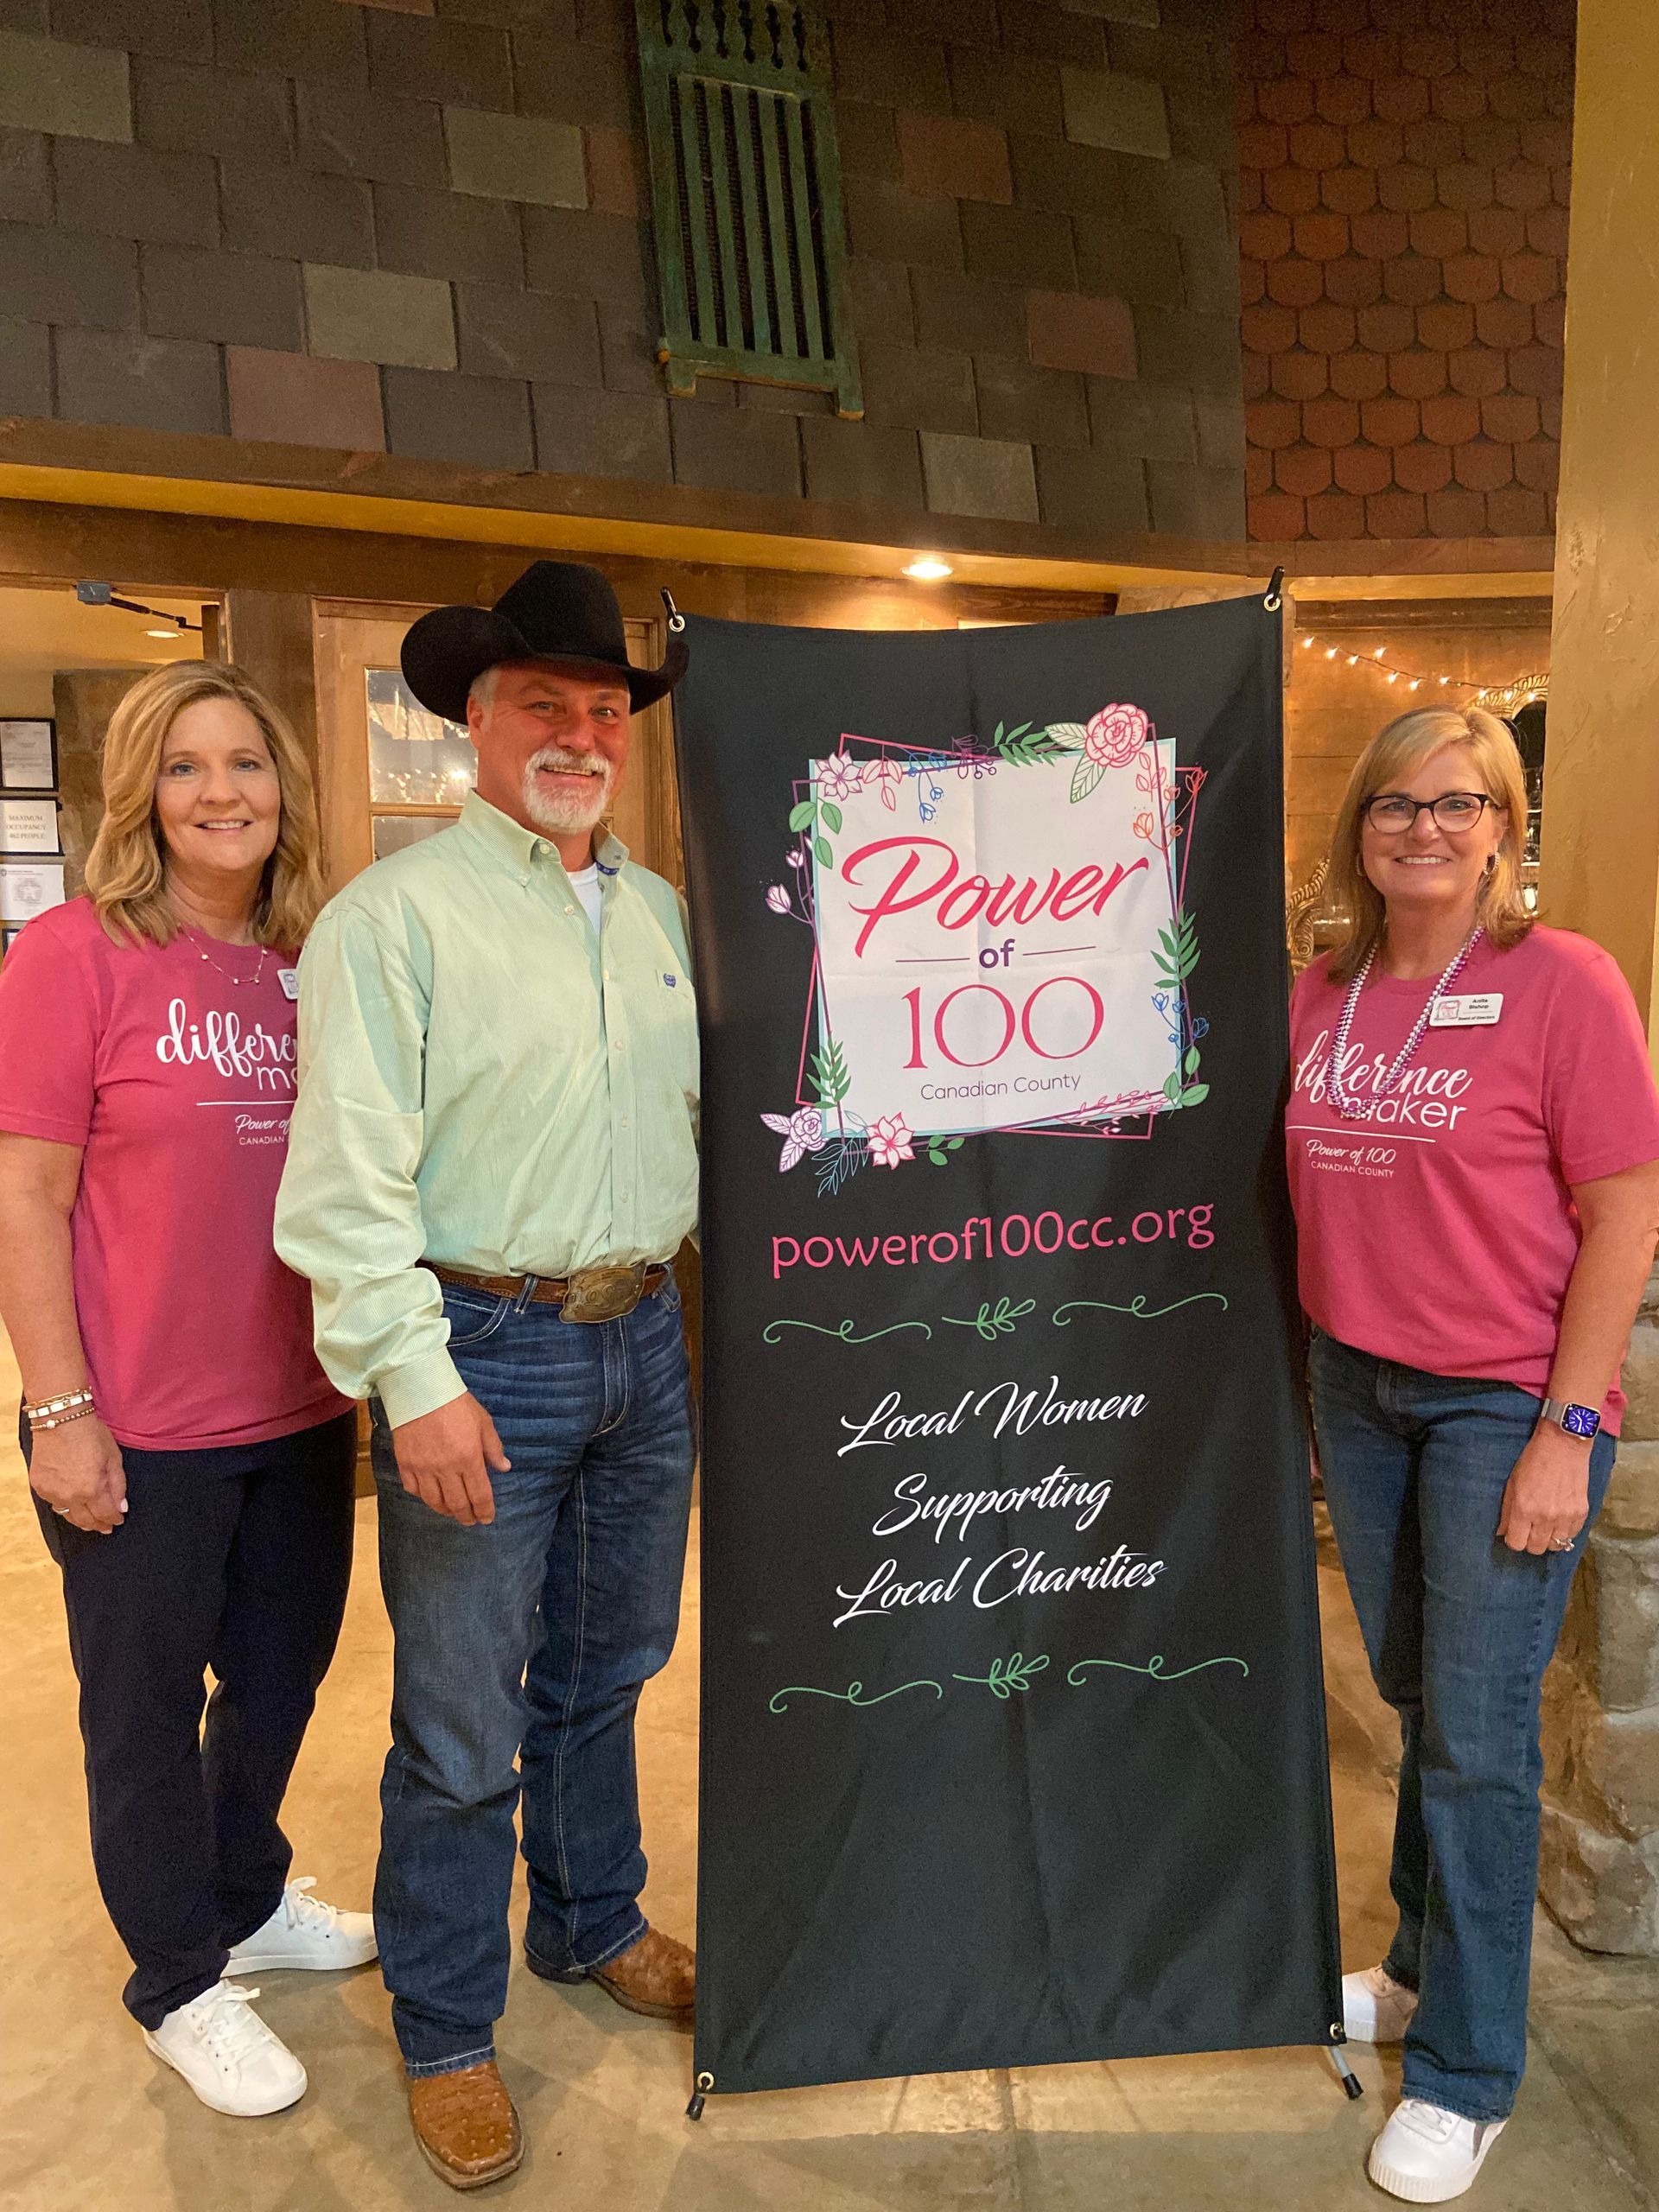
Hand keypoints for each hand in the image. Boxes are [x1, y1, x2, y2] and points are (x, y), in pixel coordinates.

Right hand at [29, 1416, 126, 1533]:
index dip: (114, 1519)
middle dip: (98, 1525)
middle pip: (86, 1520)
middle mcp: (70, 1496)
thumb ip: (118, 1485)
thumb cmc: (91, 1434)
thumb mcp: (113, 1457)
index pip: (105, 1515)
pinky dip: (64, 1505)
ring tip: (90, 1522)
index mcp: (91, 1489)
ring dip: (81, 1520)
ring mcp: (51, 1492)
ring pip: (68, 1515)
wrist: (60, 1419)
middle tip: (106, 1527)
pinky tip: (71, 1504)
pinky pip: (54, 1502)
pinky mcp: (39, 1485)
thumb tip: (121, 1507)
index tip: (119, 1520)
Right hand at [391, 1392, 509, 1525]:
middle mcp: (446, 1468)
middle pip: (457, 1504)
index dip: (485, 1510)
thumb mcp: (483, 1422)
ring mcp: (423, 1468)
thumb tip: (504, 1467)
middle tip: (471, 1520)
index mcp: (469, 1458)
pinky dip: (423, 1497)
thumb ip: (493, 1448)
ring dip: (446, 1511)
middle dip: (466, 1516)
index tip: (487, 1518)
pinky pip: (413, 1489)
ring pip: (434, 1501)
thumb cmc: (456, 1404)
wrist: (420, 1389)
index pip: (479, 1495)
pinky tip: (431, 1497)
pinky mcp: (405, 1464)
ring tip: (452, 1512)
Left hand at [1497, 1425, 1590, 1555]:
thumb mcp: (1512, 1484)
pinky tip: (1559, 1521)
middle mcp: (1545, 1517)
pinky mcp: (1581, 1512)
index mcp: (1524, 1509)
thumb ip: (1507, 1511)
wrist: (1563, 1445)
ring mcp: (1565, 1516)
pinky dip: (1565, 1532)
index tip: (1514, 1533)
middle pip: (1536, 1549)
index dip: (1513, 1540)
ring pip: (1556, 1546)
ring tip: (1545, 1527)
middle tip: (1529, 1530)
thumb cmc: (1532, 1461)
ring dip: (1548, 1539)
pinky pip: (1572, 1535)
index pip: (1516, 1543)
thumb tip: (1502, 1532)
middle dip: (1530, 1542)